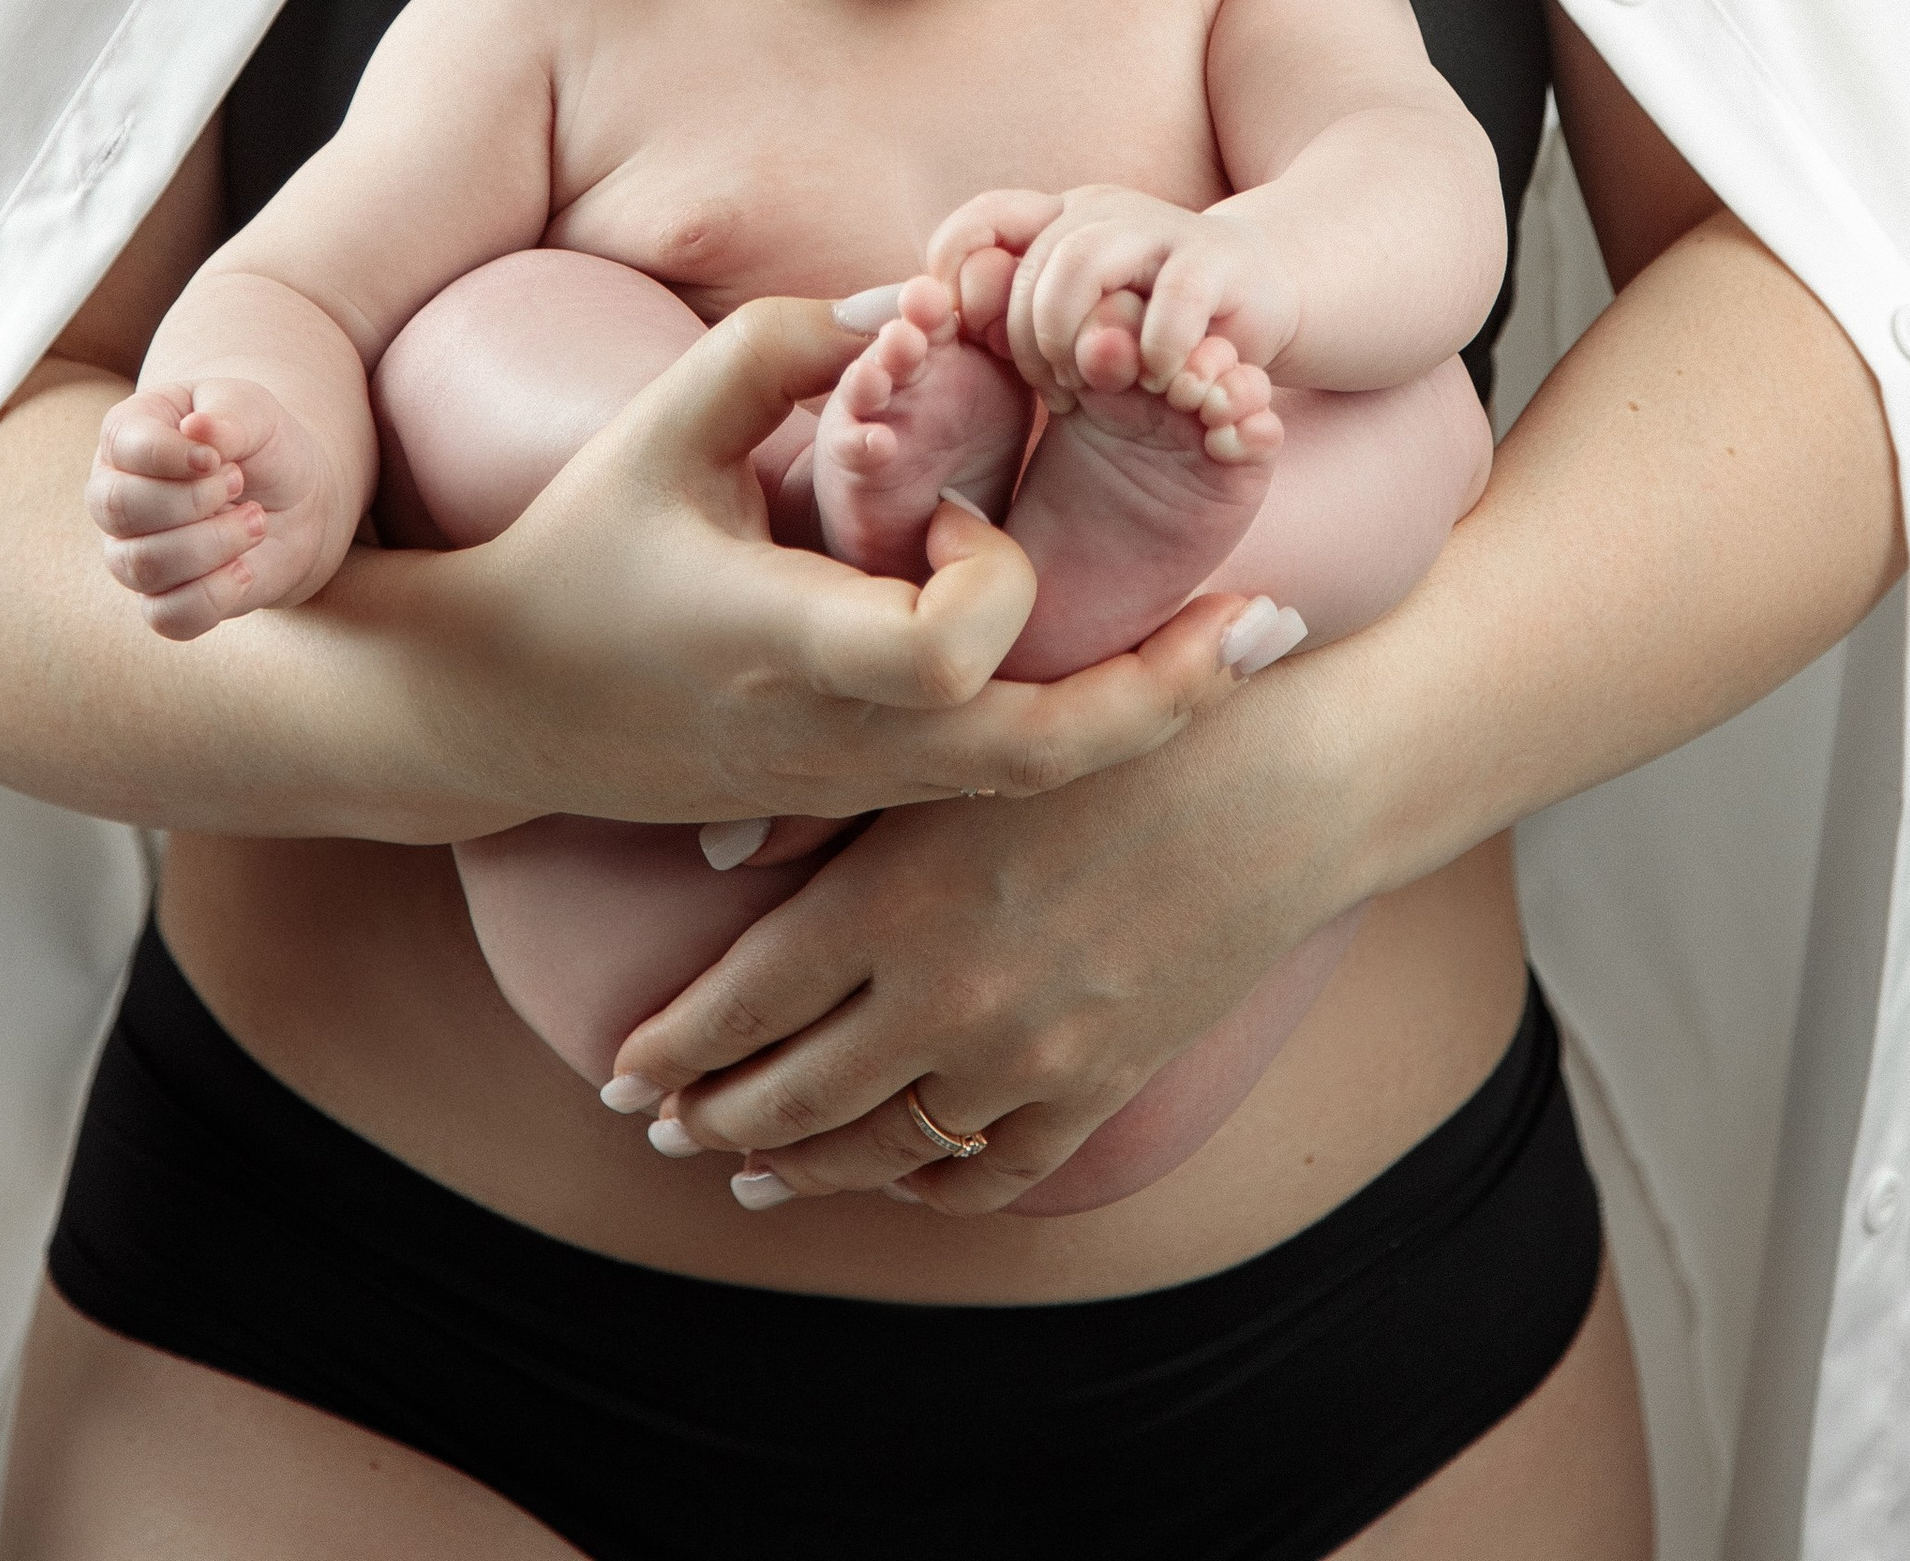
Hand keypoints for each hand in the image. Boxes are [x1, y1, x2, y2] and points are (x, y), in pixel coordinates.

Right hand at [87, 379, 348, 639]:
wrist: (296, 498)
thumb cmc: (261, 443)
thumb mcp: (255, 411)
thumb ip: (227, 416)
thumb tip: (196, 429)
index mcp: (127, 435)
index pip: (125, 448)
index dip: (171, 456)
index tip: (218, 458)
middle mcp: (116, 495)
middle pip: (120, 508)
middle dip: (192, 500)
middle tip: (241, 482)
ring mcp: (132, 552)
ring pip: (143, 565)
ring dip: (213, 544)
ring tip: (256, 520)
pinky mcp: (162, 600)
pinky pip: (166, 617)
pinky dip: (213, 597)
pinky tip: (245, 569)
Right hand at [401, 300, 1265, 830]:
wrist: (494, 712)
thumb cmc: (576, 547)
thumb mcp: (661, 424)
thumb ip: (781, 342)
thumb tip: (910, 294)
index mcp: (784, 645)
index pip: (947, 652)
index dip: (988, 577)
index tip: (961, 516)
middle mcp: (834, 741)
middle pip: (1040, 756)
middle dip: (1164, 693)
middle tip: (1273, 620)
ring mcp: (850, 791)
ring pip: (1034, 789)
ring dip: (1145, 715)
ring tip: (1246, 645)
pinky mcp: (856, 805)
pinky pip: (994, 787)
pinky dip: (1078, 733)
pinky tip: (1148, 675)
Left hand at [609, 634, 1361, 1207]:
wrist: (1287, 781)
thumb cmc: (1116, 724)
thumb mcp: (960, 744)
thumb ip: (838, 805)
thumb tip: (721, 853)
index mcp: (893, 900)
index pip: (739, 1005)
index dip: (668, 1050)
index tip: (622, 1074)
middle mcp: (942, 997)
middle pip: (787, 1096)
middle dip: (712, 1118)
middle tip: (666, 1125)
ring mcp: (1021, 1059)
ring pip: (873, 1149)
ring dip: (799, 1165)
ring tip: (749, 1166)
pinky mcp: (1094, 1089)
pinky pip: (983, 1172)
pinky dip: (924, 1184)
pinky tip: (894, 1173)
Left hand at [926, 186, 1301, 408]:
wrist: (1259, 294)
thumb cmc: (1145, 319)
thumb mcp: (1072, 319)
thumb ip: (1005, 316)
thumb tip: (890, 313)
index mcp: (1060, 217)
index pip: (987, 219)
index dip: (961, 272)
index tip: (967, 335)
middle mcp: (1104, 211)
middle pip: (1030, 260)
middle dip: (1027, 336)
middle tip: (1051, 389)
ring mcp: (1162, 230)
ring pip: (1085, 262)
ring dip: (1074, 336)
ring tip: (1093, 386)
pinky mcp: (1219, 264)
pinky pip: (1173, 299)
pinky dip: (1154, 349)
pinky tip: (1157, 380)